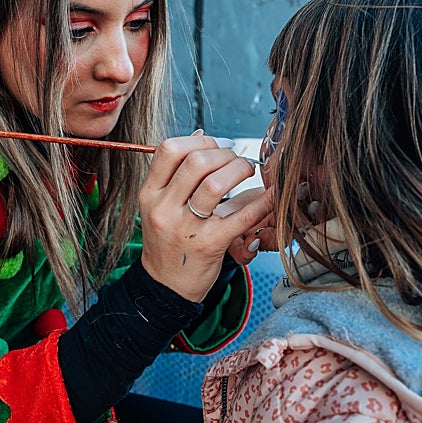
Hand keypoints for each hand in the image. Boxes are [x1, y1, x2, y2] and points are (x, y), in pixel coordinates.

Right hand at [139, 134, 273, 301]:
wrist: (166, 287)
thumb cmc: (168, 242)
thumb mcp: (161, 205)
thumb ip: (177, 172)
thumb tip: (200, 135)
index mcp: (150, 194)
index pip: (168, 150)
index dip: (198, 141)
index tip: (215, 146)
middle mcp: (163, 208)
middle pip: (195, 162)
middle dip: (223, 154)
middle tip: (236, 160)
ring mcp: (185, 227)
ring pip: (215, 183)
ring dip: (239, 169)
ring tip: (247, 170)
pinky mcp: (209, 244)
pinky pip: (241, 215)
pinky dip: (262, 201)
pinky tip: (271, 194)